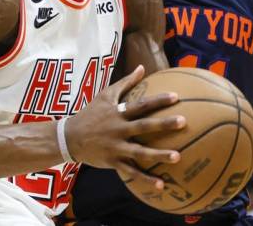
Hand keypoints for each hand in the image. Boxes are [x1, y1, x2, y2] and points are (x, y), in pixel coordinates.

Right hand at [65, 65, 184, 189]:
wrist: (69, 137)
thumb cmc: (90, 114)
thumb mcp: (105, 95)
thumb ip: (126, 82)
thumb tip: (142, 67)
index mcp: (118, 113)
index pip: (141, 105)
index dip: (158, 100)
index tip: (176, 97)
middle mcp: (118, 130)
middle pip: (144, 126)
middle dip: (163, 124)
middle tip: (183, 121)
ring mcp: (116, 147)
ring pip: (140, 152)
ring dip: (159, 155)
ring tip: (178, 156)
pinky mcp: (113, 162)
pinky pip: (131, 172)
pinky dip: (145, 179)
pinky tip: (161, 184)